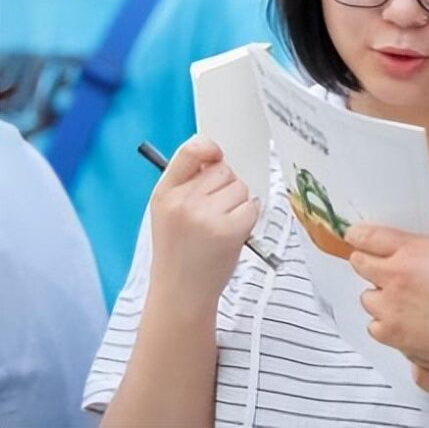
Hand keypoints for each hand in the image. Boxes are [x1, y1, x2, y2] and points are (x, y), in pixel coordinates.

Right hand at [148, 136, 259, 314]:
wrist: (181, 293)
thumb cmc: (179, 250)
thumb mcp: (168, 212)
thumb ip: (187, 183)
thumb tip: (217, 156)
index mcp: (165, 193)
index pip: (190, 151)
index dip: (209, 147)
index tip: (216, 154)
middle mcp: (183, 202)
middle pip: (224, 170)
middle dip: (226, 187)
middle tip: (213, 213)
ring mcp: (206, 217)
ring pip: (241, 188)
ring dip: (239, 203)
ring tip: (220, 225)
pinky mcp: (229, 231)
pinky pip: (253, 206)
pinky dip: (249, 218)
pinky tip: (233, 233)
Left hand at [347, 226, 428, 375]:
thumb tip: (420, 257)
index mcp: (412, 251)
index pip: (370, 237)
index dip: (359, 235)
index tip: (354, 236)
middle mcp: (395, 278)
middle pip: (360, 264)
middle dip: (367, 263)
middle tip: (382, 269)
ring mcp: (391, 309)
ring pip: (367, 298)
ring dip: (379, 297)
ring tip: (402, 302)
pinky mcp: (394, 335)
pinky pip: (376, 326)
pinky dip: (386, 324)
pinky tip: (404, 323)